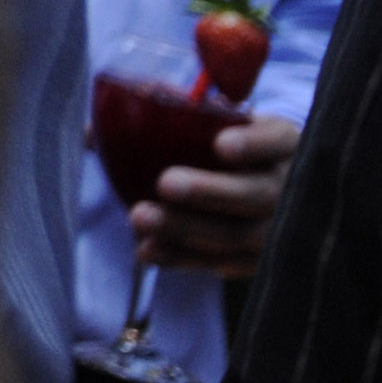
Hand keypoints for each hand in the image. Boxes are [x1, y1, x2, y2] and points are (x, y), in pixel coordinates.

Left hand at [134, 114, 299, 274]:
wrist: (275, 188)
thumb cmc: (233, 142)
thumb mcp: (219, 122)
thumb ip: (171, 118)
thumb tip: (92, 130)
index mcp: (284, 143)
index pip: (276, 139)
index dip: (253, 143)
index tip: (221, 145)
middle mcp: (289, 187)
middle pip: (256, 193)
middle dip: (210, 191)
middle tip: (166, 183)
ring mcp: (280, 230)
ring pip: (238, 235)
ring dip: (186, 229)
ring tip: (140, 218)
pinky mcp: (261, 262)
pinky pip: (224, 264)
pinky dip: (184, 258)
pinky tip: (148, 251)